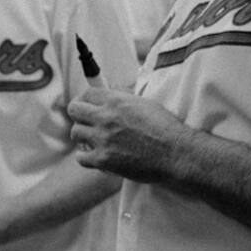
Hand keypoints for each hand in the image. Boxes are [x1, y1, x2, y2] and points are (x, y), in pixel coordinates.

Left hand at [67, 87, 190, 182]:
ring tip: (92, 141)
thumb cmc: (166, 129)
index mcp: (116, 101)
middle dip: (78, 115)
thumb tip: (111, 91)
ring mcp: (103, 138)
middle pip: (74, 110)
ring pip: (75, 133)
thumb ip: (124, 98)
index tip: (87, 106)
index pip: (87, 93)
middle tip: (85, 122)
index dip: (85, 99)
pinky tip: (95, 156)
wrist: (177, 154)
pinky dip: (86, 157)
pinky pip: (81, 157)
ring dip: (83, 137)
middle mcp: (106, 117)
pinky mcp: (104, 159)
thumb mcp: (145, 104)